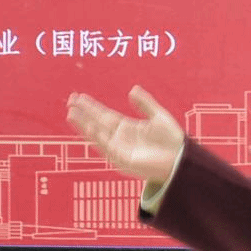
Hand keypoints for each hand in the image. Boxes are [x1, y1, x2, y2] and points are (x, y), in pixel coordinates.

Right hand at [66, 86, 184, 184]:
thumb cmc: (172, 141)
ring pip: (98, 135)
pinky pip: (108, 147)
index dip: (91, 106)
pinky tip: (90, 127)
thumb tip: (132, 89)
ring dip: (84, 125)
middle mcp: (120, 138)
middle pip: (97, 123)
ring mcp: (120, 149)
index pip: (104, 115)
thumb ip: (145, 103)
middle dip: (83, 113)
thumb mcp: (158, 116)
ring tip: (71, 114)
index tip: (79, 97)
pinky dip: (98, 137)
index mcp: (127, 128)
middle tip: (69, 101)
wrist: (182, 160)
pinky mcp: (123, 160)